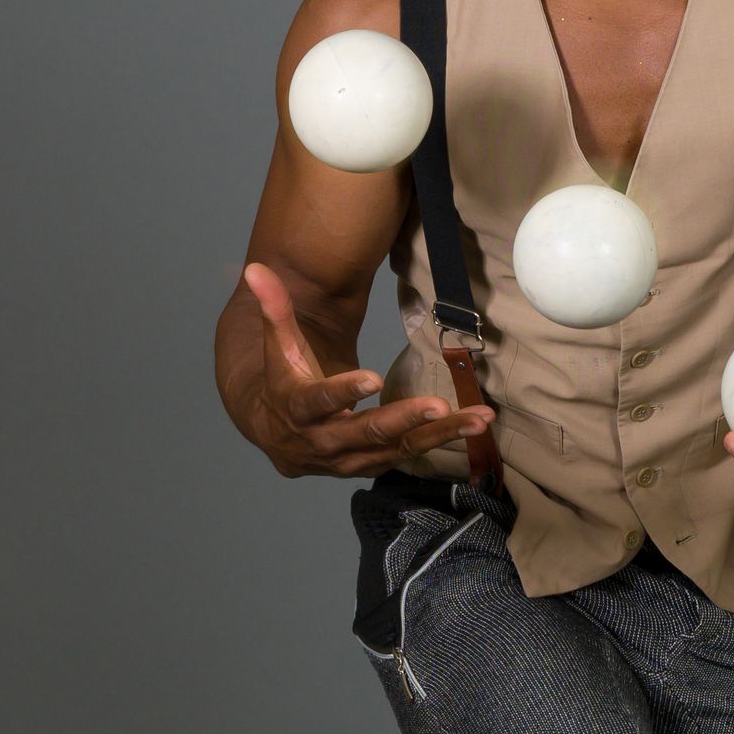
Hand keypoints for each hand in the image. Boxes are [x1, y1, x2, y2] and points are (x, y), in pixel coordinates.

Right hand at [238, 264, 495, 478]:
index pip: (317, 401)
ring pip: (396, 449)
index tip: (371, 378)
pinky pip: (409, 454)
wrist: (277, 435)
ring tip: (477, 419)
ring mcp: (350, 459)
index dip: (343, 392)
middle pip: (365, 433)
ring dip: (439, 435)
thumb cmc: (283, 382)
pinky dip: (441, 442)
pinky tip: (473, 428)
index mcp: (297, 410)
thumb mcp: (278, 348)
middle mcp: (323, 442)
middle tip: (438, 404)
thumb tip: (255, 269)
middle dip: (402, 419)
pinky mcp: (372, 464)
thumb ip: (273, 309)